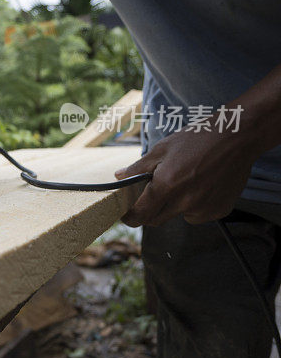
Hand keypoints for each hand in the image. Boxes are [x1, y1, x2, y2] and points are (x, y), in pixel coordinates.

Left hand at [115, 125, 259, 226]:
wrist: (236, 137)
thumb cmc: (197, 140)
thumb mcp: (162, 149)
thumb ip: (139, 167)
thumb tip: (119, 177)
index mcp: (167, 185)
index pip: (141, 214)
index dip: (130, 217)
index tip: (126, 215)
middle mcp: (185, 201)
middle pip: (157, 219)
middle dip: (150, 211)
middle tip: (154, 194)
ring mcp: (204, 208)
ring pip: (179, 217)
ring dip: (175, 207)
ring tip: (184, 183)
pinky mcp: (219, 210)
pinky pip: (199, 215)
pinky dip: (195, 206)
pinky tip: (201, 186)